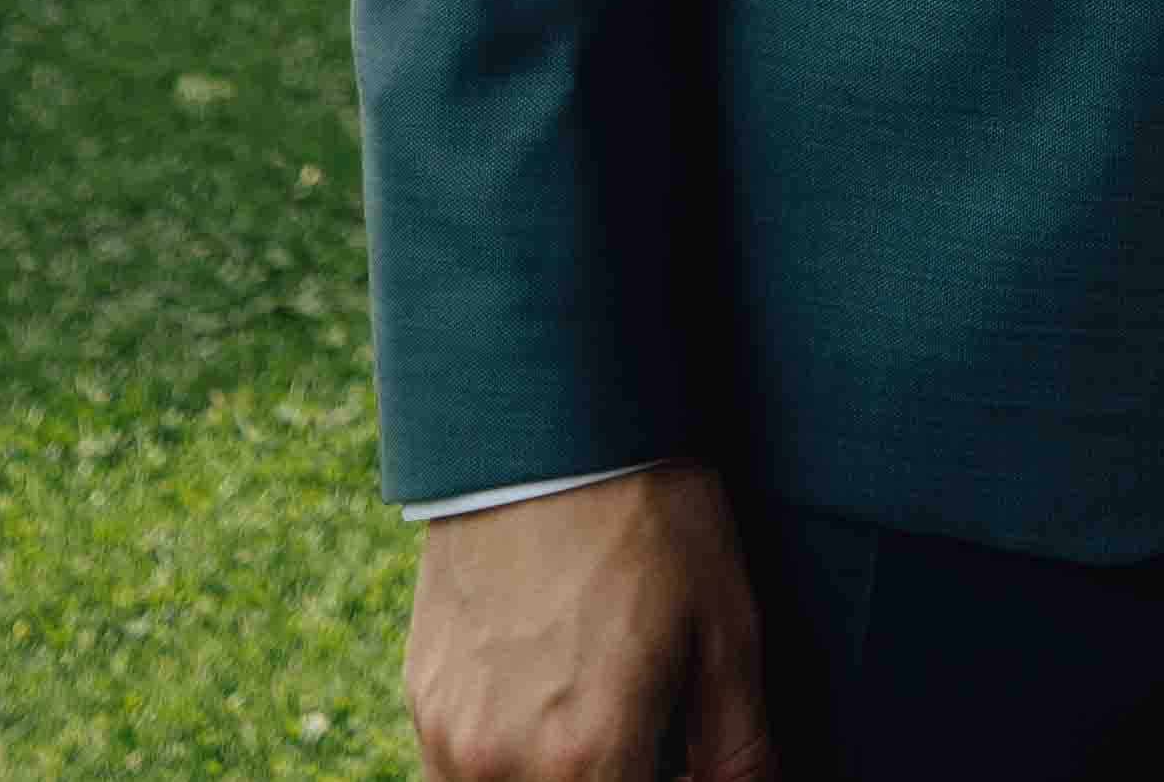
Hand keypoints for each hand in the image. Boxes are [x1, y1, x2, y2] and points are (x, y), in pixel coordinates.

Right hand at [405, 466, 774, 781]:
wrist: (550, 417)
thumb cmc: (652, 519)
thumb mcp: (727, 632)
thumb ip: (742, 754)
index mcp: (585, 761)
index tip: (681, 758)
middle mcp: (499, 767)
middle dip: (615, 776)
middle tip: (652, 734)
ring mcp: (448, 735)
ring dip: (559, 775)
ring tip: (601, 704)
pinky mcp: (421, 697)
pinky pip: (460, 768)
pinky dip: (510, 757)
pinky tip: (553, 685)